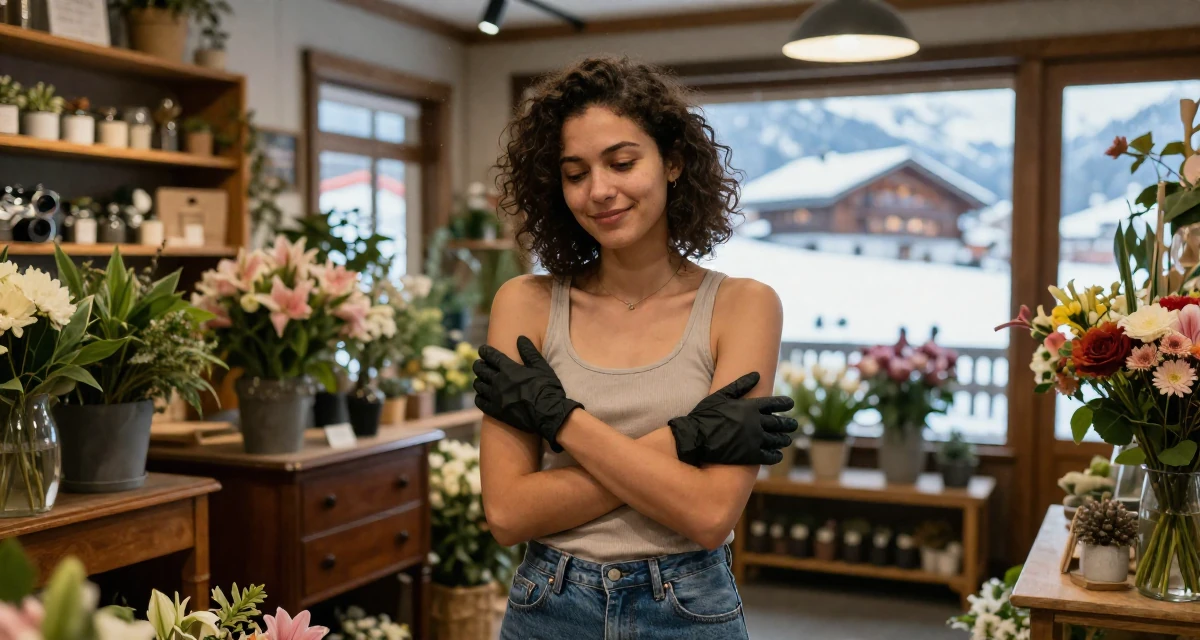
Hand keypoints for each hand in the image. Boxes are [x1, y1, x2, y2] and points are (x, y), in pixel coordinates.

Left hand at [473, 335, 582, 451]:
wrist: (548, 413)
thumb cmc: (547, 388)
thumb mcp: (541, 367)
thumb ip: (529, 352)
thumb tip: (520, 338)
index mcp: (509, 369)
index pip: (492, 357)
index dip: (485, 352)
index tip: (482, 349)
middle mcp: (499, 382)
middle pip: (481, 370)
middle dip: (478, 365)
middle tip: (479, 364)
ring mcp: (496, 398)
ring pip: (479, 386)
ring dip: (478, 380)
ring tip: (480, 379)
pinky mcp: (496, 412)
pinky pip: (481, 403)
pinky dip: (479, 397)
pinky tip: (481, 396)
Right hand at [668, 372, 796, 466]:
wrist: (695, 437)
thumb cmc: (705, 414)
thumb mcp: (721, 395)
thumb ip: (741, 385)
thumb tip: (757, 374)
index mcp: (750, 407)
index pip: (774, 403)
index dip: (784, 403)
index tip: (790, 404)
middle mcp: (756, 422)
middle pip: (778, 423)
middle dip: (788, 423)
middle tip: (794, 424)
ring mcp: (754, 439)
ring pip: (776, 440)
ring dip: (783, 439)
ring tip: (786, 440)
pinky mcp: (750, 455)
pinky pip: (769, 456)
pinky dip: (775, 455)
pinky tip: (777, 455)